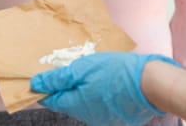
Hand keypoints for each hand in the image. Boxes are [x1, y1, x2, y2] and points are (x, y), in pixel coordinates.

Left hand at [31, 52, 180, 125]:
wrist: (149, 84)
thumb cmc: (115, 72)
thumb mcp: (82, 68)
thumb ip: (58, 77)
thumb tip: (35, 83)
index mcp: (74, 104)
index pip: (50, 98)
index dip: (45, 86)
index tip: (44, 74)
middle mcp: (85, 116)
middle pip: (67, 100)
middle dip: (66, 85)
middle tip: (71, 66)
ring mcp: (101, 118)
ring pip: (84, 102)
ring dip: (83, 88)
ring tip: (91, 70)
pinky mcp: (115, 116)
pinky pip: (99, 104)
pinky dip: (97, 93)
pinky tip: (104, 80)